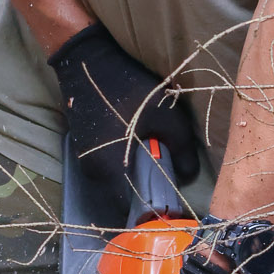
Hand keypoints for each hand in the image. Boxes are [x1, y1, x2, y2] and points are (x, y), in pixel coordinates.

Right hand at [48, 22, 199, 220]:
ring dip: (134, 184)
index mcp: (109, 170)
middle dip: (144, 200)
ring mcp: (84, 161)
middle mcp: (91, 173)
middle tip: (168, 190)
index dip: (151, 214)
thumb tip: (189, 177)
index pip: (128, 212)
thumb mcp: (166, 116)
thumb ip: (182, 150)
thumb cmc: (127, 88)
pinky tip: (139, 155)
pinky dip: (123, 171)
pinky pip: (106, 171)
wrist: (86, 60)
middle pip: (120, 201)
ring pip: (113, 186)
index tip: (170, 210)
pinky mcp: (84, 149)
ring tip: (157, 171)